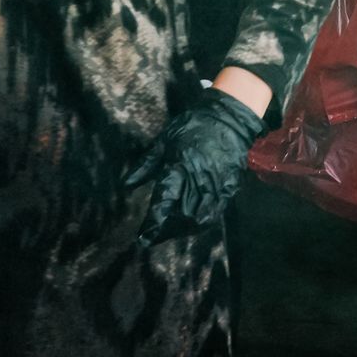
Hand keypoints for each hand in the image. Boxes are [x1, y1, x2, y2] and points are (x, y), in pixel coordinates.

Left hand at [124, 88, 267, 245]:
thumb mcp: (165, 140)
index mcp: (180, 167)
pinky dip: (202, 222)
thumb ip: (146, 164)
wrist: (229, 118)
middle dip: (167, 231)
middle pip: (182, 217)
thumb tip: (126, 185)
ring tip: (173, 231)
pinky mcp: (230, 188)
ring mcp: (217, 185)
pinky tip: (193, 222)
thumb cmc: (193, 126)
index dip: (153, 223)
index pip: (164, 201)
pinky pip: (216, 213)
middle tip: (155, 235)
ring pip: (200, 219)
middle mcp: (199, 180)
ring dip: (184, 230)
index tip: (143, 238)